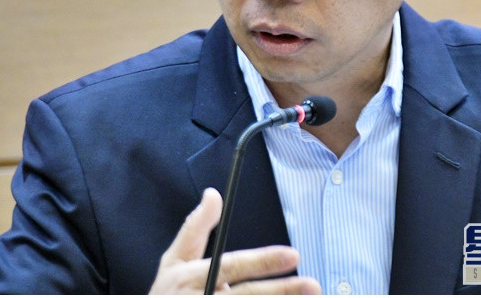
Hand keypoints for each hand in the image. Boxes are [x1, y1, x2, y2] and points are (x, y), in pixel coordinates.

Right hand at [149, 188, 320, 293]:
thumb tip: (214, 193)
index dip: (264, 262)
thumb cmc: (167, 295)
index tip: (294, 255)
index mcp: (191, 279)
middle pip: (249, 296)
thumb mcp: (174, 261)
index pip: (232, 267)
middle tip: (313, 285)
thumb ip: (195, 228)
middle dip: (283, 292)